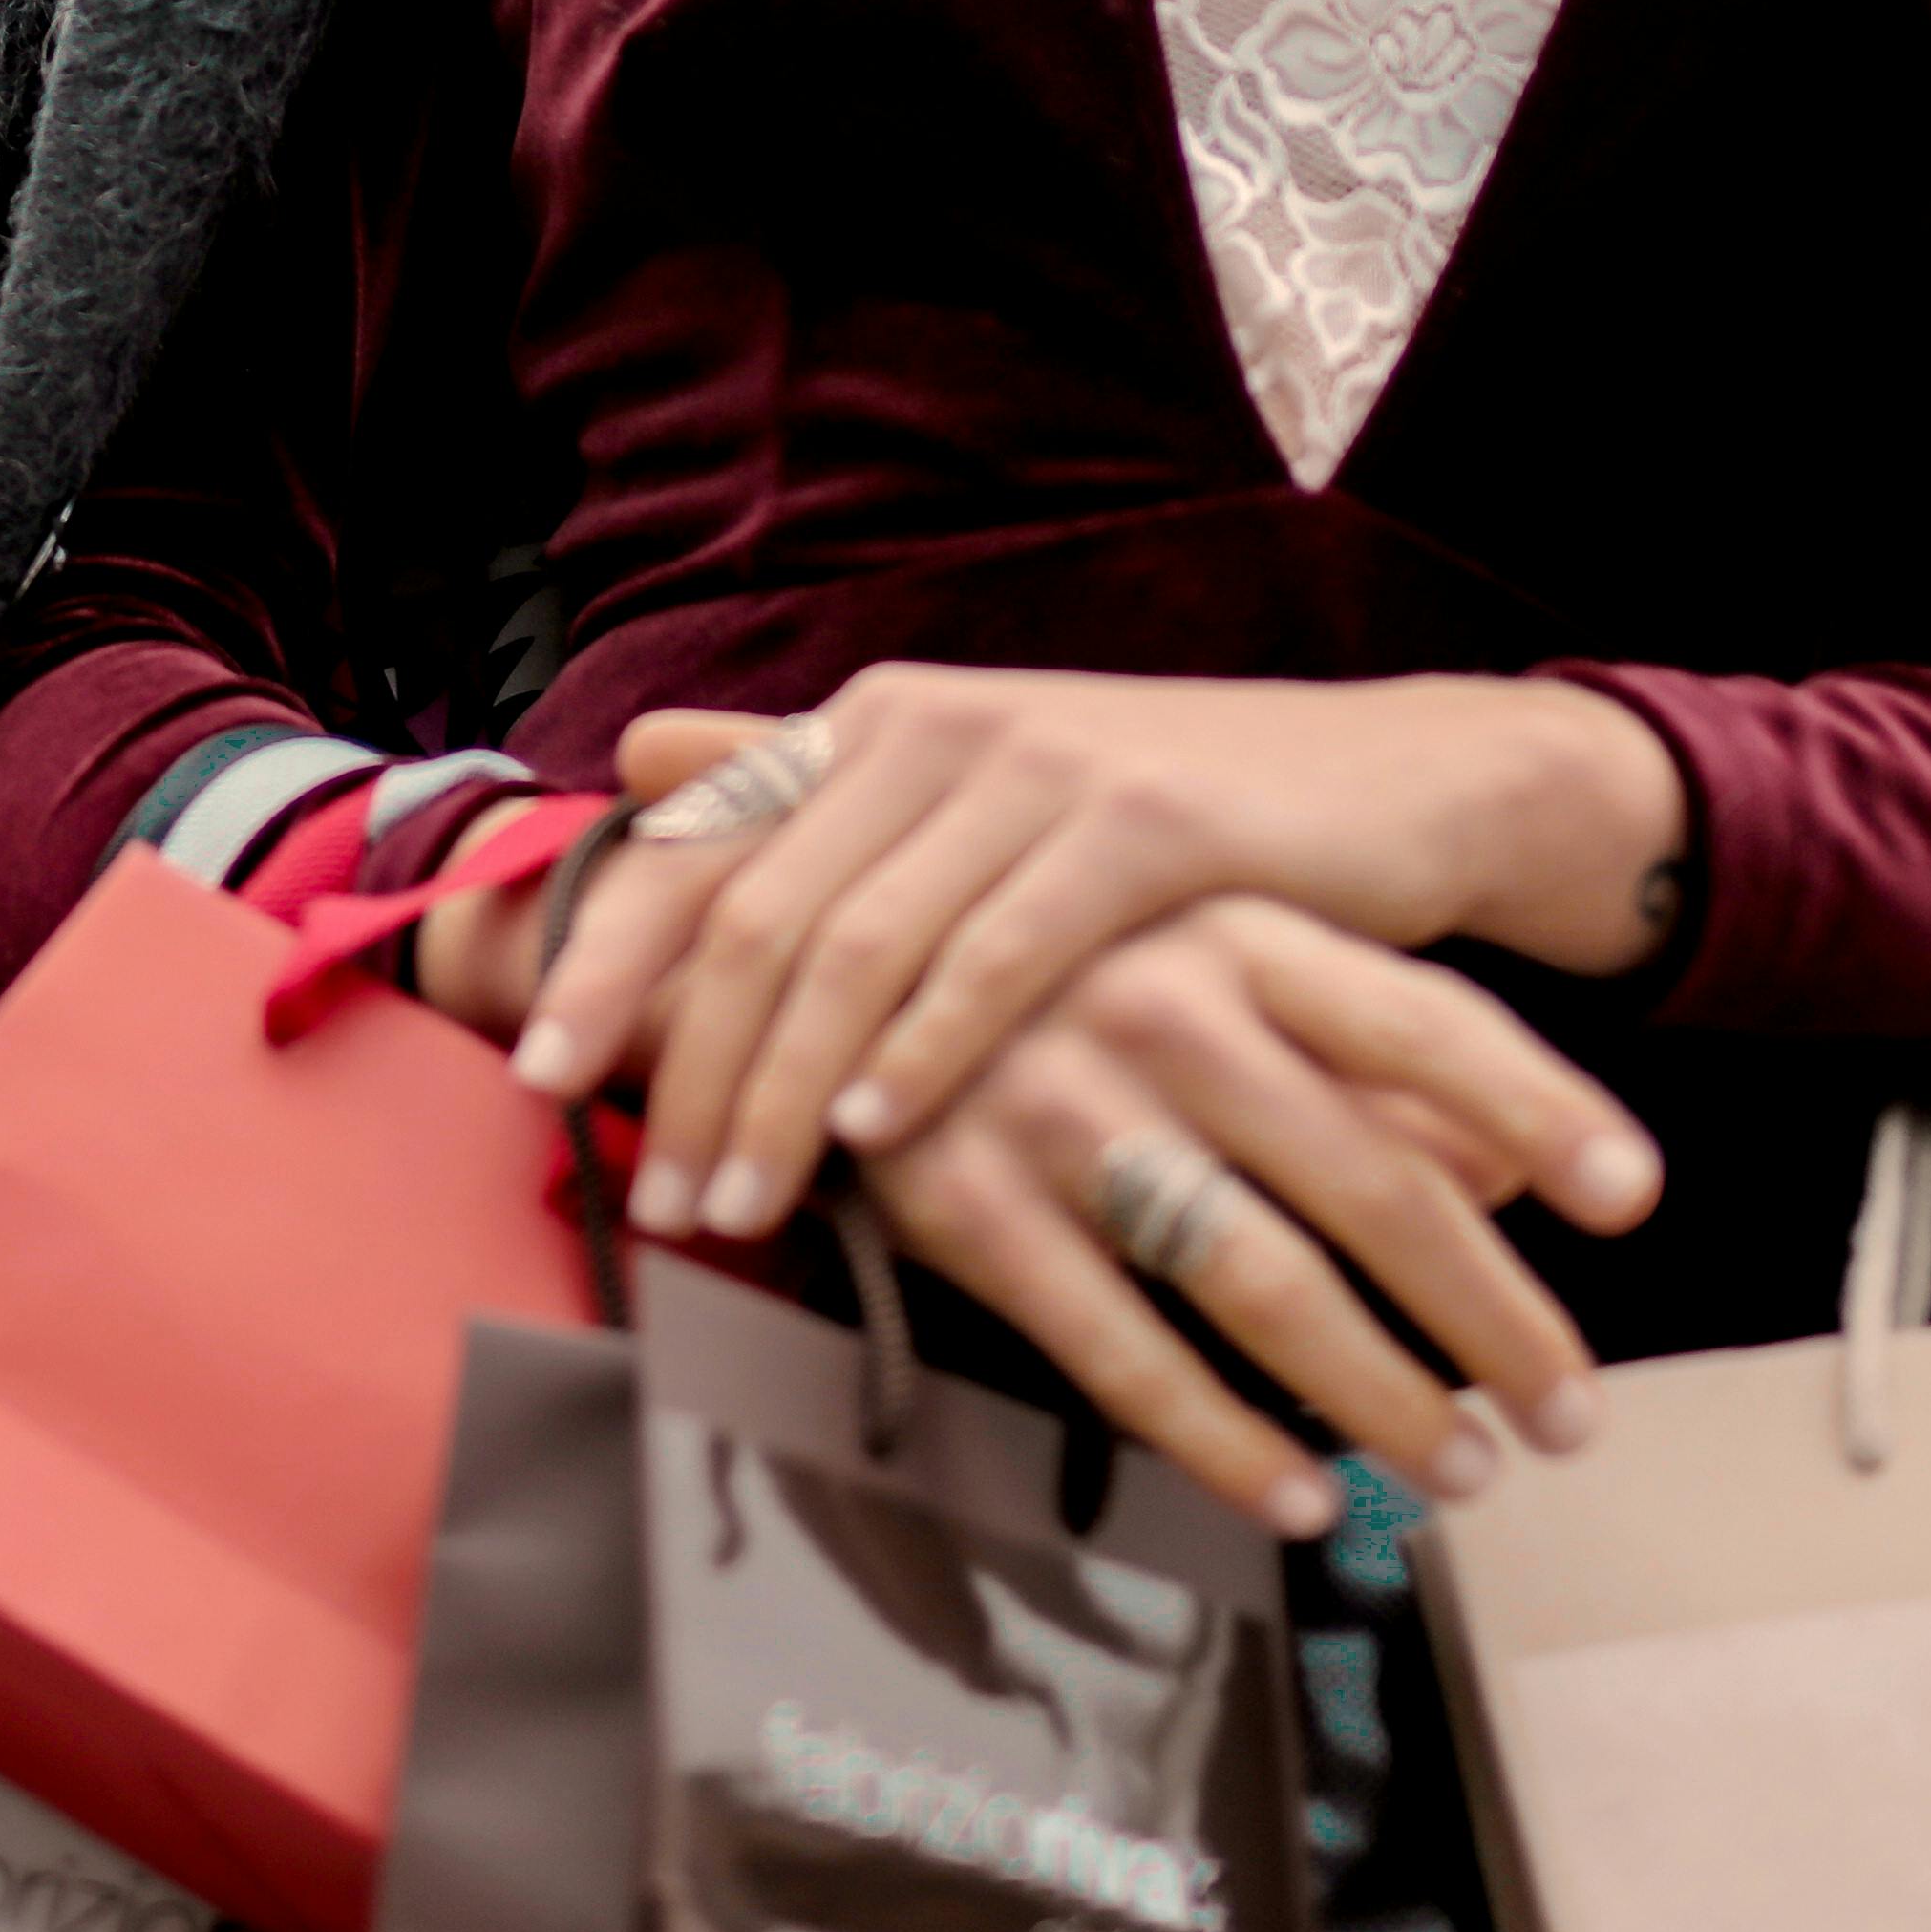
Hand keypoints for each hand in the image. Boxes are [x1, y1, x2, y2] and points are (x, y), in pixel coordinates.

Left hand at [451, 666, 1683, 1257]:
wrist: (1390, 795)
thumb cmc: (1163, 839)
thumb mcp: (976, 813)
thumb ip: (816, 797)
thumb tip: (643, 759)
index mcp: (874, 725)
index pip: (696, 845)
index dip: (606, 959)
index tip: (540, 1078)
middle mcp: (930, 725)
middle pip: (754, 911)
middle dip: (685, 1065)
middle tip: (651, 1194)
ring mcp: (1033, 766)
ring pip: (857, 946)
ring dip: (781, 1092)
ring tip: (740, 1207)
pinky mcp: (1141, 823)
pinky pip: (995, 955)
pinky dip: (920, 1051)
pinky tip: (874, 1136)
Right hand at [851, 897, 1655, 1530]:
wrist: (797, 943)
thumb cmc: (1048, 963)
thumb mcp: (1210, 956)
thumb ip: (1356, 1051)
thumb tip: (1508, 1171)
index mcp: (1232, 927)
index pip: (1426, 1018)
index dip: (1541, 1107)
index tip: (1637, 1200)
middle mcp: (1156, 1004)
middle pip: (1371, 1179)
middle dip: (1489, 1316)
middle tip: (1568, 1419)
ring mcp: (1053, 1100)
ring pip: (1259, 1281)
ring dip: (1379, 1396)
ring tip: (1457, 1470)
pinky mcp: (960, 1200)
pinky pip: (1116, 1347)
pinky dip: (1216, 1438)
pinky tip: (1292, 1498)